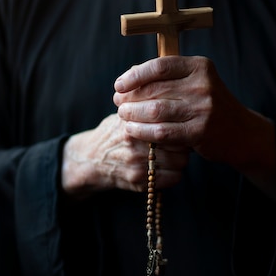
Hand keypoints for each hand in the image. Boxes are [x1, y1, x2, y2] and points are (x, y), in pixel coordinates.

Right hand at [61, 112, 189, 197]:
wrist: (91, 159)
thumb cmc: (113, 132)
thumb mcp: (123, 113)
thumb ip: (143, 104)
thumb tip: (172, 92)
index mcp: (131, 125)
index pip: (170, 124)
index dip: (180, 123)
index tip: (181, 123)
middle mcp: (134, 146)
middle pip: (179, 144)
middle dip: (184, 141)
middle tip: (183, 139)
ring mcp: (137, 166)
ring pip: (179, 163)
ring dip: (181, 158)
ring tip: (176, 153)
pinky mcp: (140, 183)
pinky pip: (172, 179)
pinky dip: (175, 174)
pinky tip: (169, 167)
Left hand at [113, 56, 275, 198]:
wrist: (241, 133)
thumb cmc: (210, 105)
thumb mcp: (197, 82)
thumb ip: (170, 77)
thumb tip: (130, 75)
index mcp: (200, 66)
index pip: (160, 66)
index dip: (134, 75)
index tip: (119, 85)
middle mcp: (203, 84)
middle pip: (154, 89)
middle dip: (131, 97)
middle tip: (118, 103)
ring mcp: (202, 108)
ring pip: (155, 110)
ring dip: (133, 114)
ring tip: (122, 116)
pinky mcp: (199, 131)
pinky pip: (162, 131)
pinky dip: (143, 132)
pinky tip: (132, 131)